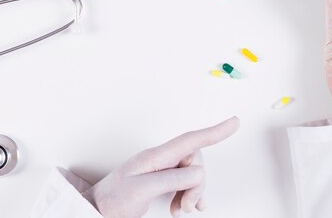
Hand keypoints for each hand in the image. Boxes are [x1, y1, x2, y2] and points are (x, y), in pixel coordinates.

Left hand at [82, 117, 239, 217]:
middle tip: (184, 206)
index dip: (215, 132)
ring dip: (192, 193)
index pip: (190, 140)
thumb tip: (198, 171)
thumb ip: (171, 178)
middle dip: (197, 184)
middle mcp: (159, 160)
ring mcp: (160, 170)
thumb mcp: (142, 190)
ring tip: (179, 209)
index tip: (235, 122)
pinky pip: (185, 183)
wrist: (95, 211)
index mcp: (154, 157)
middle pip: (195, 161)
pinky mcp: (160, 181)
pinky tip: (184, 206)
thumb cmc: (112, 201)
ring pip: (192, 174)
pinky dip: (188, 196)